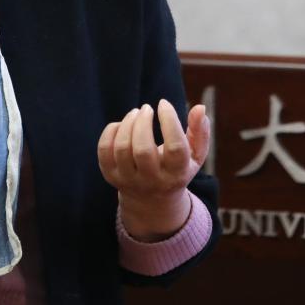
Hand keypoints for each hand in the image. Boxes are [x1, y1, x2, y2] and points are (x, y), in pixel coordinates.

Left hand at [96, 99, 209, 240]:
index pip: (175, 148)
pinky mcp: (111, 176)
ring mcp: (129, 180)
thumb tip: (200, 107)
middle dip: (143, 123)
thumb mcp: (195, 155)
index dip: (169, 121)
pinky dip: (111, 131)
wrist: (152, 201)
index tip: (164, 103)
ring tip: (136, 112)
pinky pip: (104, 151)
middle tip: (146, 108)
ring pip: (122, 149)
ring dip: (128, 123)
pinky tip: (122, 124)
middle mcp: (152, 181)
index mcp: (176, 174)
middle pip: (143, 150)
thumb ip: (200, 132)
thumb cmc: (177, 168)